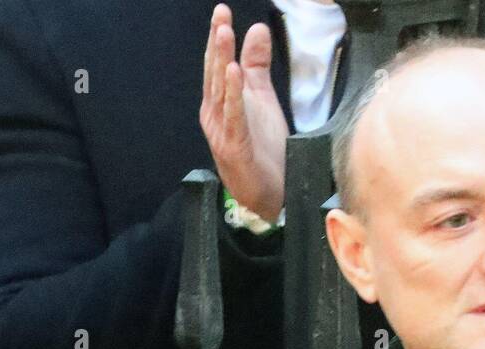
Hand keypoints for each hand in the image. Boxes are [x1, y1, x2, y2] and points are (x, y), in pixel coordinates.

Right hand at [200, 4, 289, 221]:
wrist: (269, 194)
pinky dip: (232, 94)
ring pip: (220, 91)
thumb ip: (256, 66)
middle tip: (220, 15)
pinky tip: (233, 72)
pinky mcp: (234, 146)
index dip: (219, 38)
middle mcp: (215, 115)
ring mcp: (222, 131)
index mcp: (219, 103)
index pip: (217, 65)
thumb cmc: (263, 149)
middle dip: (217, 43)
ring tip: (224, 34)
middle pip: (215, 73)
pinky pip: (233, 116)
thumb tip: (256, 28)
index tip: (222, 12)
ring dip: (221, 61)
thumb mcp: (261, 99)